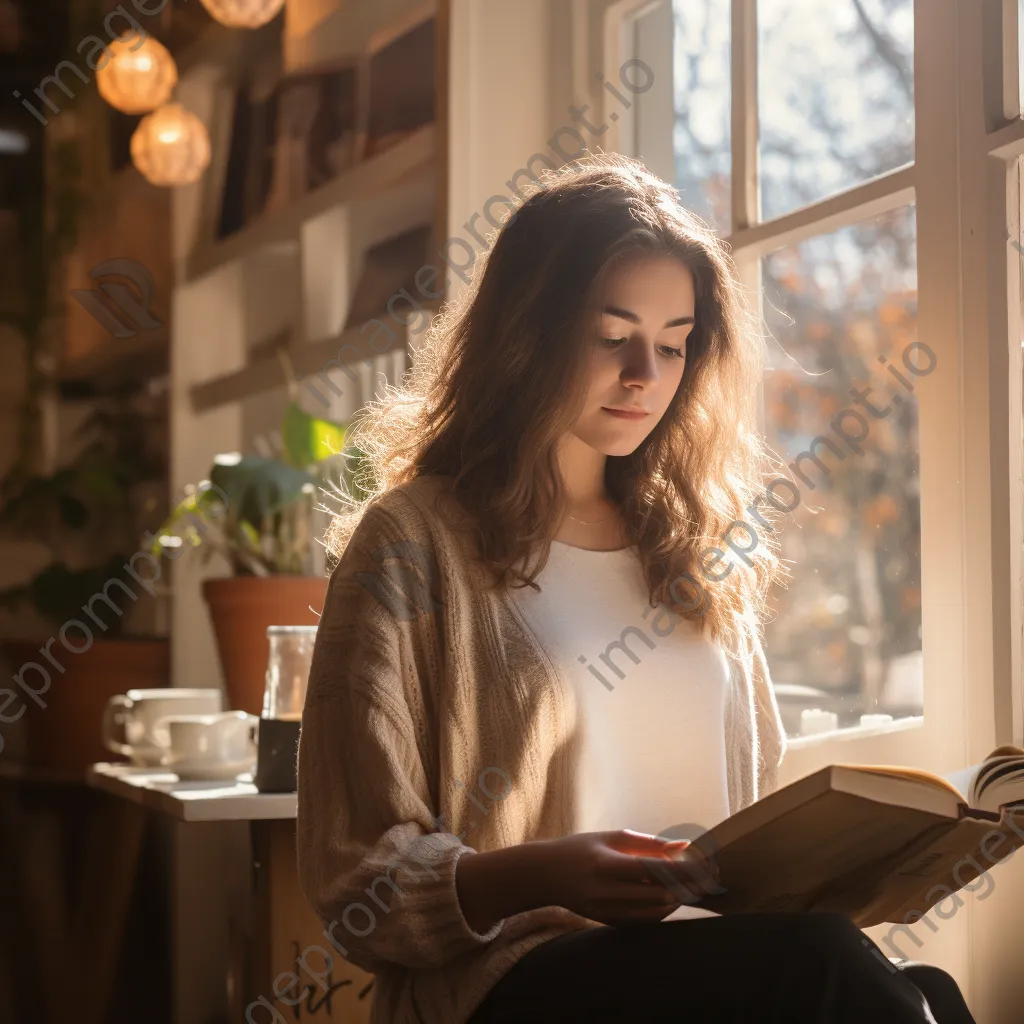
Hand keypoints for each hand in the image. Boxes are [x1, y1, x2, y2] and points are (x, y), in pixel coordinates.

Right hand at [530, 829, 709, 926]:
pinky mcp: (608, 922)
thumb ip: (649, 843)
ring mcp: (607, 911)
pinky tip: (674, 898)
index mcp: (607, 865)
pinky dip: (664, 910)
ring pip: (656, 912)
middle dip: (690, 888)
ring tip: (697, 887)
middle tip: (712, 879)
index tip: (707, 865)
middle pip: (659, 895)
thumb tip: (684, 846)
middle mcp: (606, 892)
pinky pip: (645, 920)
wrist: (546, 875)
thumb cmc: (581, 848)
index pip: (654, 870)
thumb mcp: (612, 837)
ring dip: (680, 900)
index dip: (684, 870)